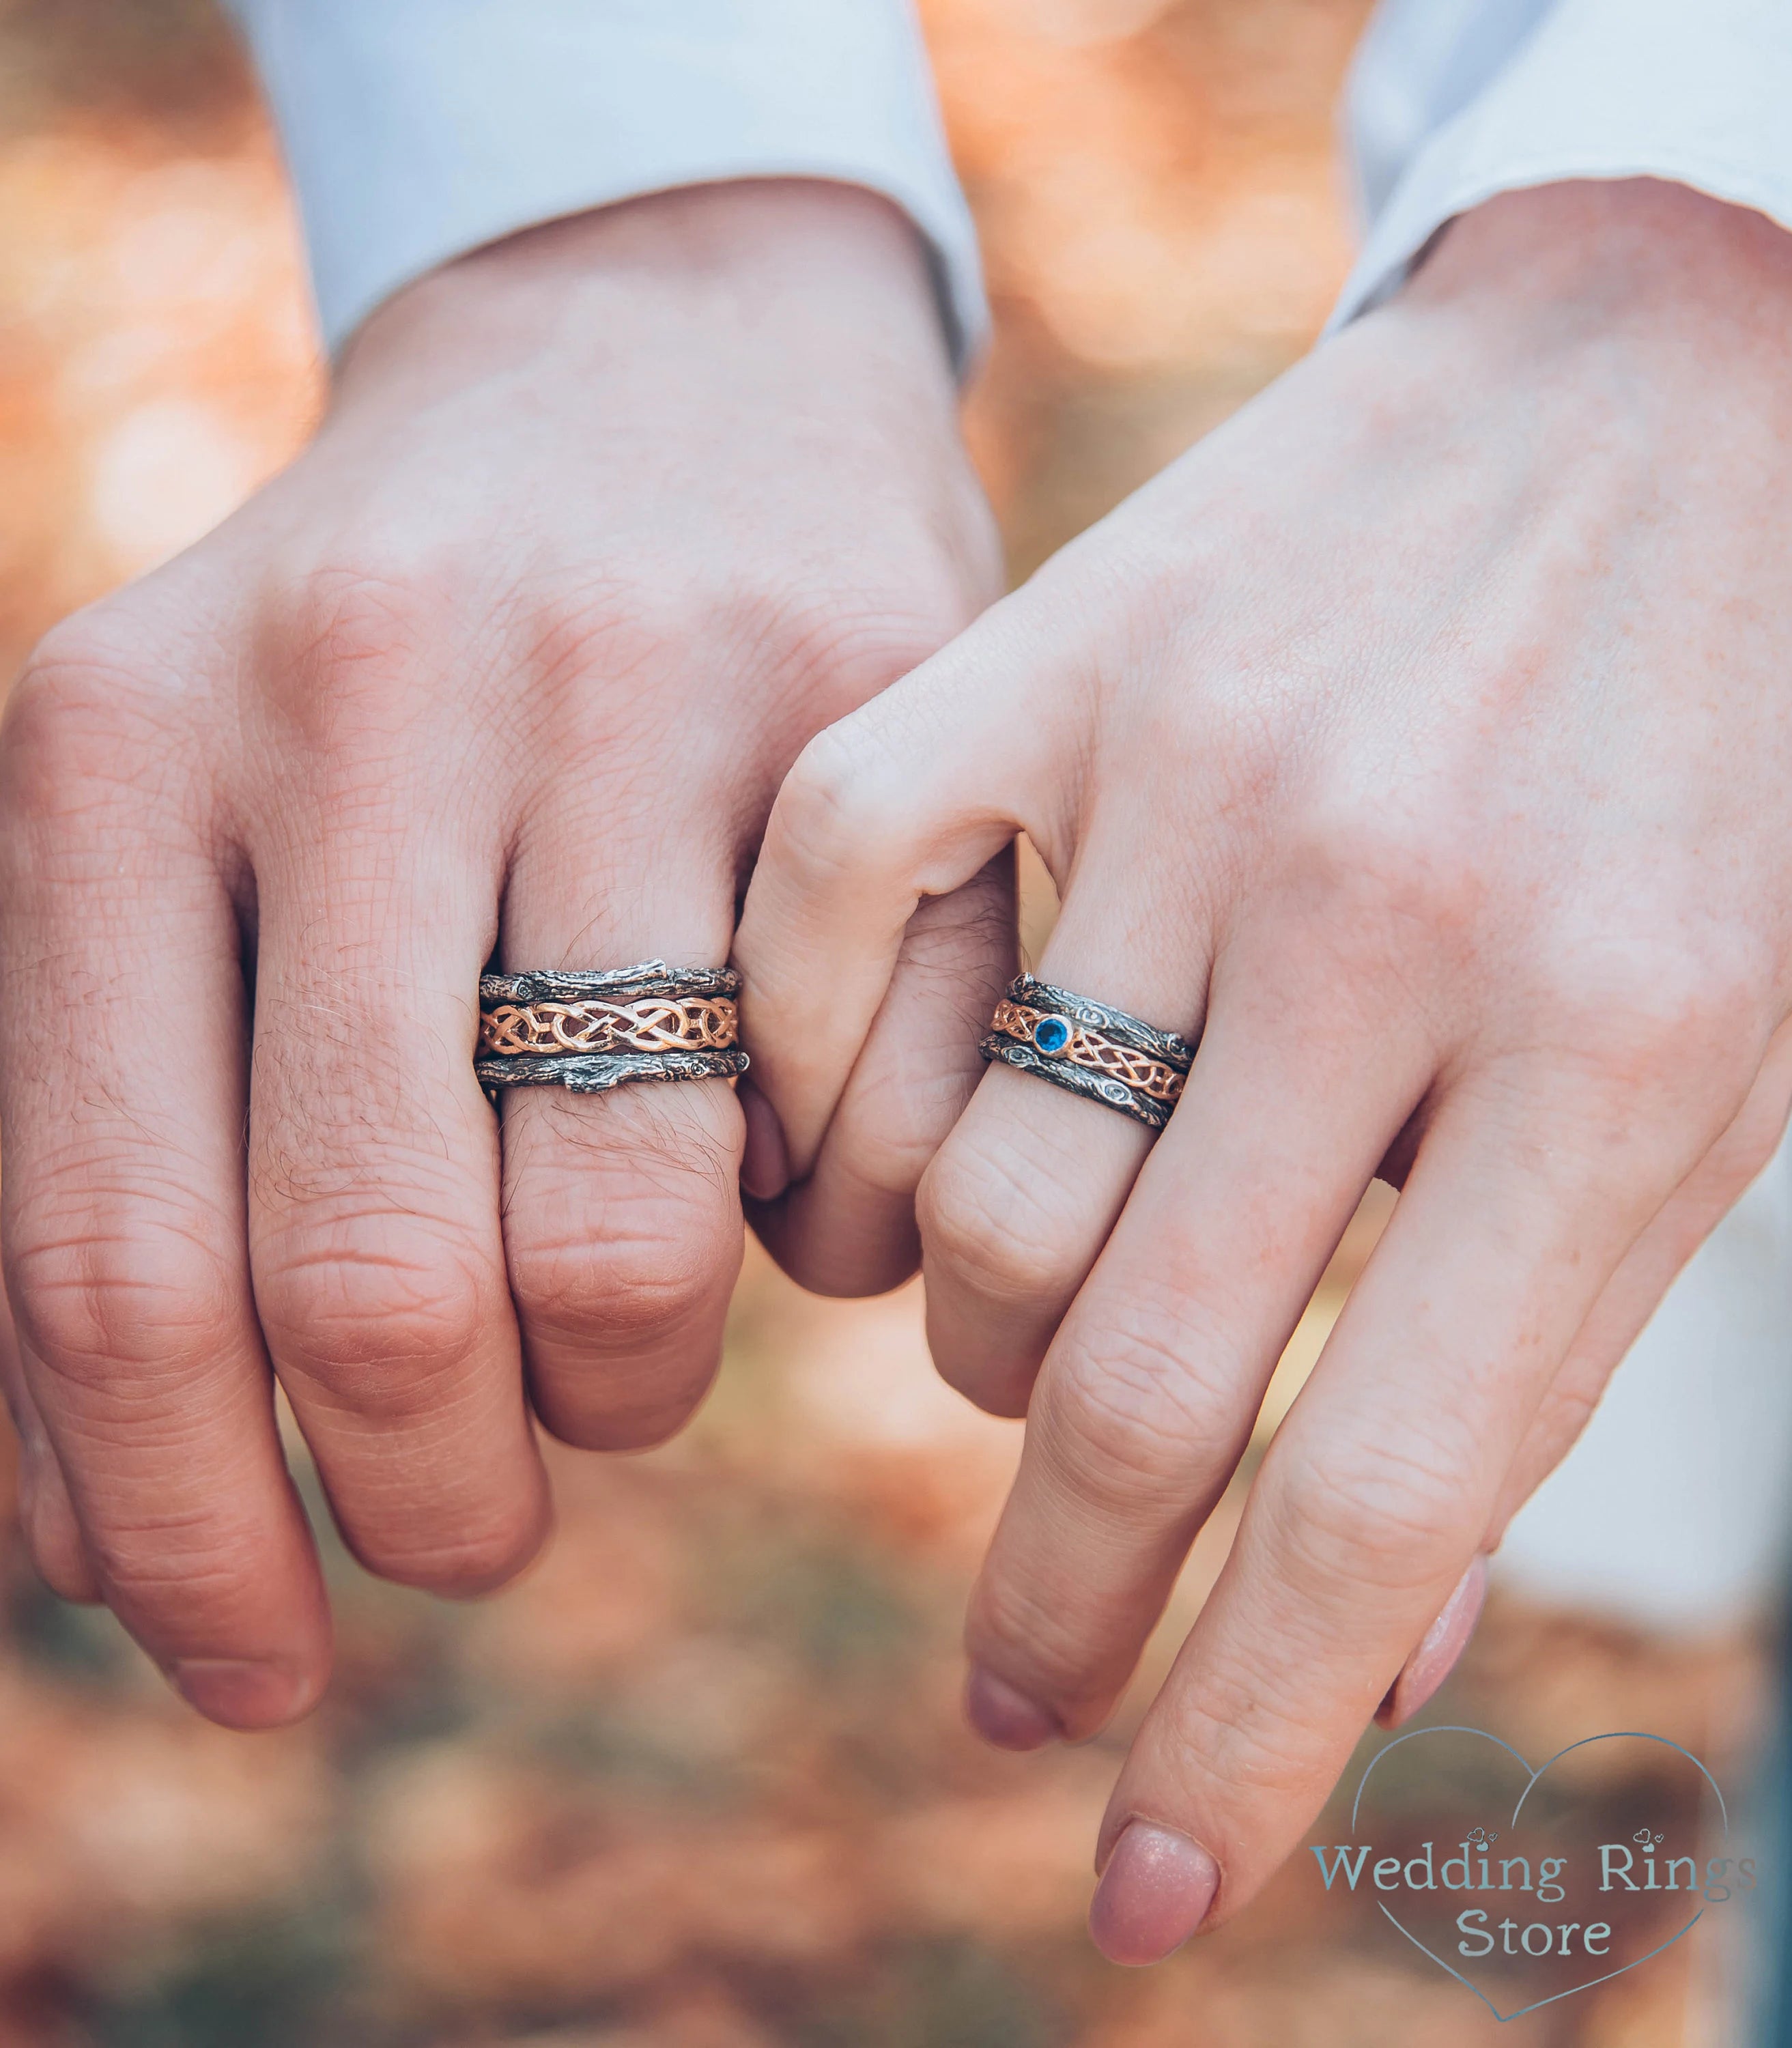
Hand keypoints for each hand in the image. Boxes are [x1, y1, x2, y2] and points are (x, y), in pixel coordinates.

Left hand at [0, 180, 1003, 1727]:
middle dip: (434, 1495)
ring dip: (627, 1385)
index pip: (112, 1253)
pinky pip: (853, 1123)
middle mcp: (370, 699)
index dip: (172, 1529)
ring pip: (632, 1228)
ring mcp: (640, 692)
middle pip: (384, 1278)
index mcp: (119, 751)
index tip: (254, 1665)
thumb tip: (79, 1527)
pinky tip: (783, 1204)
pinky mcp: (872, 708)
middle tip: (470, 1528)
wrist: (649, 359)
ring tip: (624, 1364)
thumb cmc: (389, 679)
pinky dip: (817, 1242)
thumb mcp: (176, 832)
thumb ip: (105, 1138)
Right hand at [735, 180, 1791, 1959]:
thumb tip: (1361, 1668)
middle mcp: (1392, 923)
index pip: (1374, 1496)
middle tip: (1021, 1682)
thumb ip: (1523, 1345)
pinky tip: (877, 1141)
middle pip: (1123, 1379)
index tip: (1138, 1897)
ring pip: (968, 1201)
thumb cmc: (1723, 761)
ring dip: (976, 1334)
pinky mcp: (1047, 650)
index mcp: (1628, 1057)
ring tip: (1028, 1321)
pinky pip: (821, 938)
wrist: (1684, 378)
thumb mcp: (1714, 1071)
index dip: (1238, 1738)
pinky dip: (819, 1085)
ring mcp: (1195, 773)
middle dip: (1055, 1601)